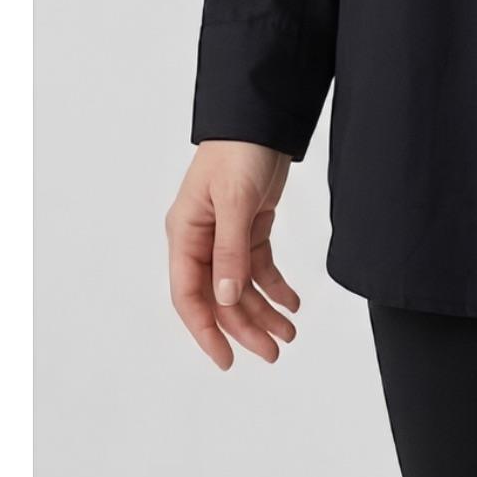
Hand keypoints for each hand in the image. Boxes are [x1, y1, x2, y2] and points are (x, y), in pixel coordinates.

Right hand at [166, 141, 299, 369]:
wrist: (261, 117)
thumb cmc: (238, 150)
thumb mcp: (234, 201)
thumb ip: (230, 251)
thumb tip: (226, 299)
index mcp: (185, 235)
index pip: (189, 295)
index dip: (206, 331)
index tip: (226, 359)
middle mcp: (200, 240)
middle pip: (220, 297)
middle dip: (245, 327)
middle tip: (273, 352)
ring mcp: (224, 235)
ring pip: (241, 287)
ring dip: (263, 311)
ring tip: (289, 333)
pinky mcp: (249, 227)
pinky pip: (258, 267)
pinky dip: (274, 287)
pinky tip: (291, 303)